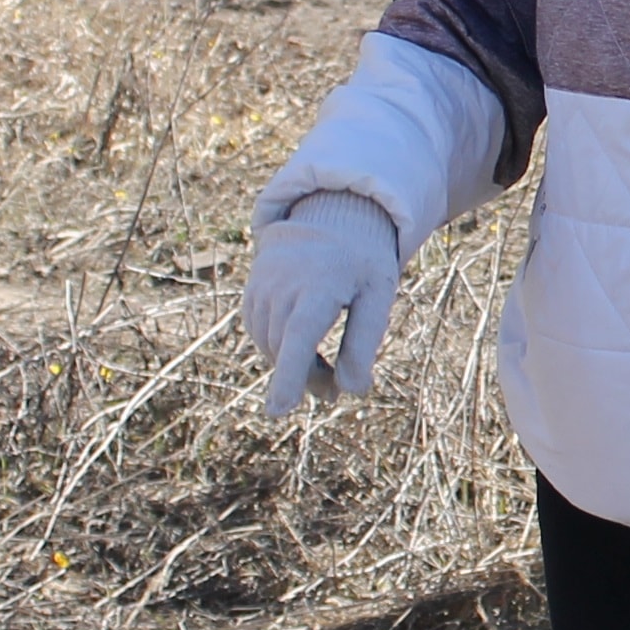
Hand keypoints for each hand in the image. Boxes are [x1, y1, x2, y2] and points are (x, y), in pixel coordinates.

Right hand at [244, 192, 398, 416]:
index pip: (299, 335)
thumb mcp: (378, 294)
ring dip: (295, 366)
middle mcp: (283, 285)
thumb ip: (365, 341)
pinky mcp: (251, 295)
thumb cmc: (361, 263)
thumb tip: (353, 390)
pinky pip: (261, 336)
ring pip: (271, 347)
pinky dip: (281, 350)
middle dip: (309, 379)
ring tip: (327, 368)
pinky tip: (303, 348)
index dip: (289, 374)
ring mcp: (262, 288)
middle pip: (287, 351)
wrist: (329, 219)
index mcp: (320, 284)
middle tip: (334, 394)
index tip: (278, 410)